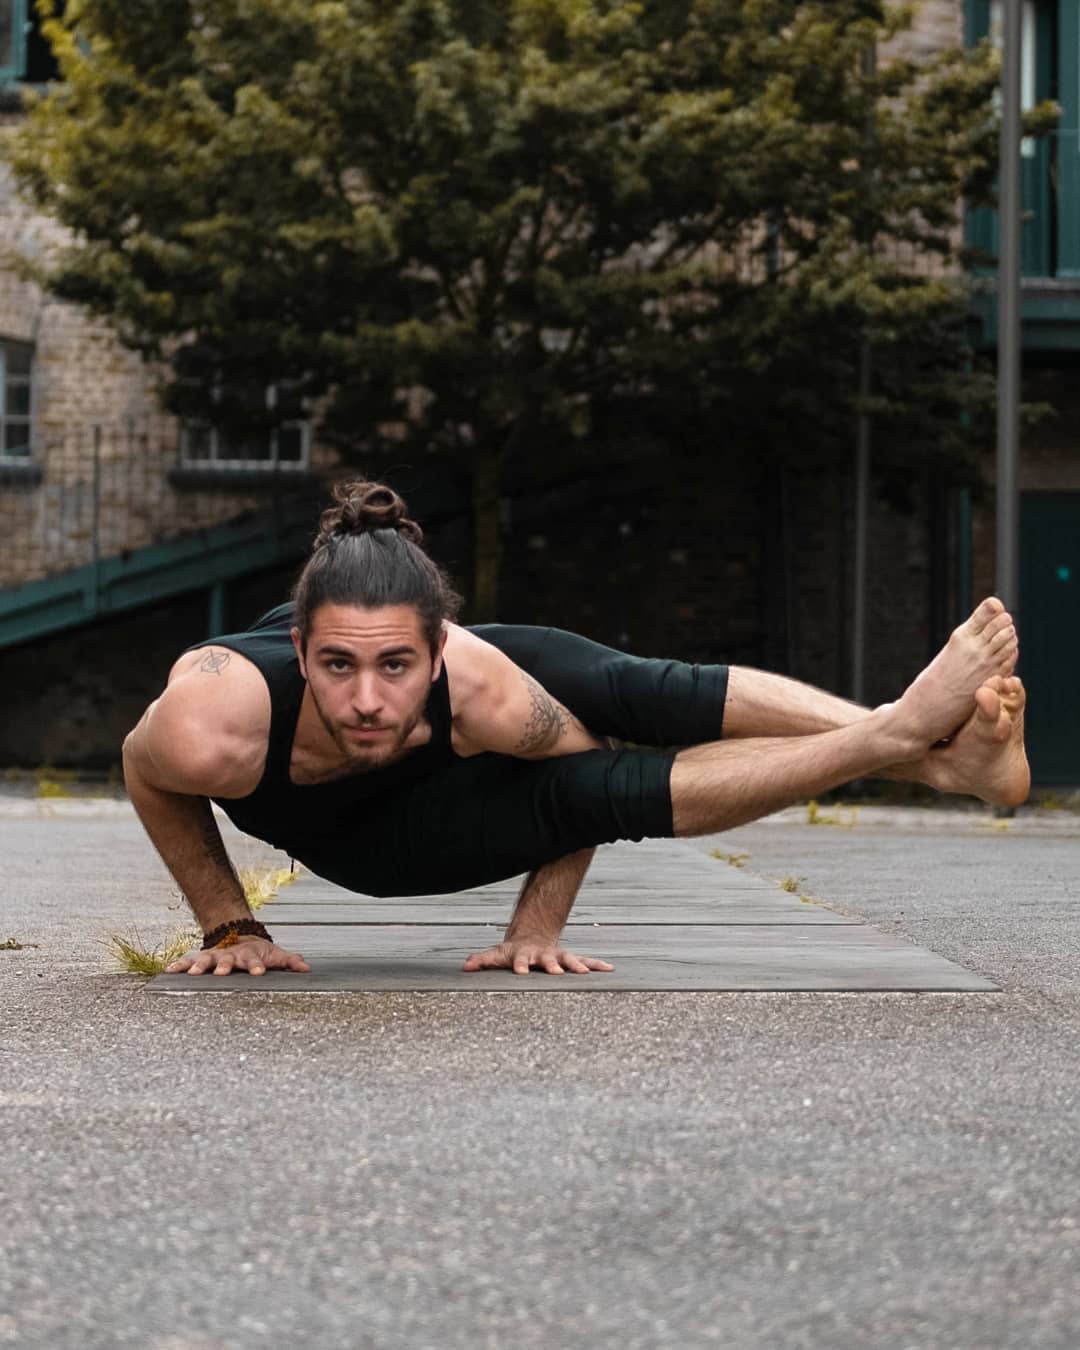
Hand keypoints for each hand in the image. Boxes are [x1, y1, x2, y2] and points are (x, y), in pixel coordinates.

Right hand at [163, 937, 310, 976]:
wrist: (239, 936)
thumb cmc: (259, 952)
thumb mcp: (275, 955)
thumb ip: (289, 961)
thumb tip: (306, 968)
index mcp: (250, 956)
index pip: (255, 961)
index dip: (257, 966)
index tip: (258, 973)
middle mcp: (231, 956)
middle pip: (228, 960)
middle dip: (224, 966)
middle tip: (221, 973)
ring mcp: (215, 956)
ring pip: (206, 960)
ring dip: (199, 966)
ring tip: (193, 973)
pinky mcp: (201, 959)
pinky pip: (188, 962)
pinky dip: (179, 965)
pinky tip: (169, 971)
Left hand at [462, 936, 613, 975]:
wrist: (532, 937)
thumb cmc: (512, 952)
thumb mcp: (497, 955)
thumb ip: (482, 960)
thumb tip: (465, 966)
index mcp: (524, 956)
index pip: (521, 961)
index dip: (520, 966)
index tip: (521, 973)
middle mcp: (543, 955)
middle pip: (548, 960)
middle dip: (553, 966)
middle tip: (557, 973)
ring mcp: (558, 956)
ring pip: (570, 959)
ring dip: (578, 966)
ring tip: (587, 973)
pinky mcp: (570, 959)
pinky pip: (586, 961)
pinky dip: (597, 965)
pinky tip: (609, 969)